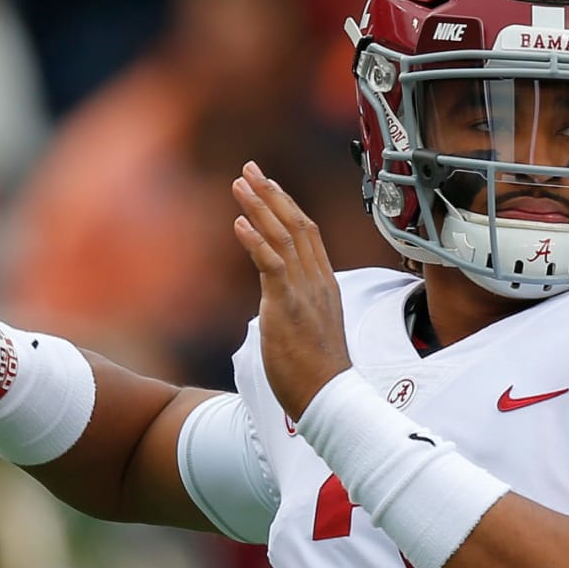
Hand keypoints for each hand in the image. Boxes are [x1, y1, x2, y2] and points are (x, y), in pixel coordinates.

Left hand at [232, 160, 351, 419]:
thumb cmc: (317, 374)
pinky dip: (256, 241)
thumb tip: (278, 308)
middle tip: (250, 170)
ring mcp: (304, 292)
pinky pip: (272, 264)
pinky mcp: (288, 306)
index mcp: (324, 286)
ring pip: (283, 237)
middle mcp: (317, 282)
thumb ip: (296, 311)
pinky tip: (240, 222)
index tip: (270, 187)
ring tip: (239, 184)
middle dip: (272, 195)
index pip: (308, 236)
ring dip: (259, 208)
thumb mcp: (309, 332)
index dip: (288, 208)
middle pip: (296, 225)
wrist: (329, 397)